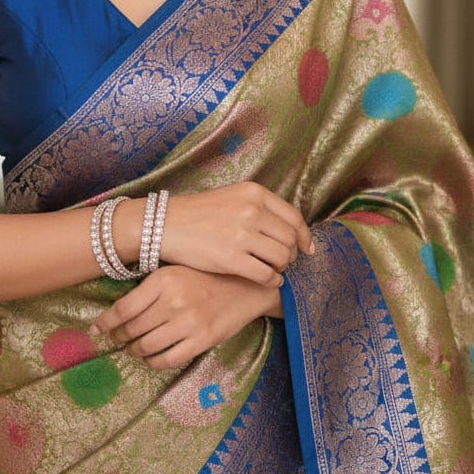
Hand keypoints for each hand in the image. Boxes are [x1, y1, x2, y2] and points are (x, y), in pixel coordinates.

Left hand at [89, 264, 282, 369]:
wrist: (246, 285)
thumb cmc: (207, 275)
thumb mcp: (176, 271)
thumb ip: (150, 287)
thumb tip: (117, 310)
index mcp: (163, 280)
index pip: (123, 308)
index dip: (105, 323)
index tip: (96, 329)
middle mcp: (174, 301)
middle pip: (132, 329)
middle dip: (118, 337)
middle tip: (114, 339)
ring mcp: (189, 323)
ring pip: (147, 347)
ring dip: (134, 350)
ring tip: (133, 348)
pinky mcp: (202, 340)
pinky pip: (168, 360)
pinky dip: (154, 362)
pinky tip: (151, 357)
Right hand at [160, 182, 312, 286]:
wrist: (166, 224)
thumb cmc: (199, 213)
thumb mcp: (233, 197)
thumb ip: (261, 209)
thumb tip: (292, 232)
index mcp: (254, 193)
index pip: (294, 218)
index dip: (304, 236)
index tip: (307, 248)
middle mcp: (252, 211)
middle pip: (290, 240)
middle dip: (291, 254)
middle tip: (282, 262)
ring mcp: (242, 235)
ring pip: (282, 258)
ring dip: (281, 268)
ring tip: (272, 269)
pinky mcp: (232, 258)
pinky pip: (266, 274)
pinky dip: (272, 280)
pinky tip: (267, 280)